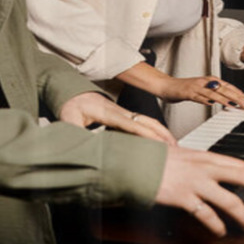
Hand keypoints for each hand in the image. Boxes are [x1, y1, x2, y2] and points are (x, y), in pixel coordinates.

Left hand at [59, 92, 176, 145]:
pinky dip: (154, 131)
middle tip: (176, 149)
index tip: (160, 144)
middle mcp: (119, 111)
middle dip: (162, 133)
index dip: (146, 134)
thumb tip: (80, 146)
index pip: (131, 124)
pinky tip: (159, 142)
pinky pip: (142, 123)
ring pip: (147, 121)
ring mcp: (123, 112)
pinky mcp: (123, 116)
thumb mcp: (68, 119)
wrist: (74, 94)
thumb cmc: (71, 106)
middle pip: (146, 121)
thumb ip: (74, 132)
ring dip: (162, 132)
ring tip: (174, 148)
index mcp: (107, 112)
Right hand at [155, 146, 243, 236]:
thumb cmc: (155, 159)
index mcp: (205, 156)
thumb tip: (215, 175)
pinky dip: (216, 225)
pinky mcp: (183, 196)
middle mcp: (204, 166)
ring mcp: (195, 181)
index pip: (241, 165)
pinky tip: (220, 231)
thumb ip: (200, 165)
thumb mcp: (183, 157)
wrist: (133, 162)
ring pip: (230, 199)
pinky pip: (206, 214)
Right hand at [160, 76, 243, 109]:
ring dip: (225, 99)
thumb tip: (226, 101)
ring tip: (235, 105)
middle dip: (237, 97)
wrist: (167, 85)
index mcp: (210, 80)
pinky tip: (213, 104)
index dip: (240, 93)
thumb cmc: (185, 89)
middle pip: (224, 89)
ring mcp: (197, 87)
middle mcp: (205, 82)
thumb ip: (214, 95)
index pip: (229, 86)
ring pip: (213, 93)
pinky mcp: (188, 93)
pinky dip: (206, 100)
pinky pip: (199, 97)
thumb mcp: (202, 91)